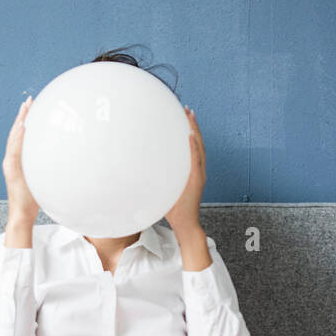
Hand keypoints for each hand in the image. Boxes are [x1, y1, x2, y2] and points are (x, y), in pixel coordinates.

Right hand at [2, 96, 38, 223]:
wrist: (22, 214)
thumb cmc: (34, 199)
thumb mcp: (43, 178)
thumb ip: (48, 167)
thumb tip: (64, 159)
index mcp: (18, 160)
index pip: (22, 136)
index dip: (26, 120)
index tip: (32, 106)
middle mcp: (11, 159)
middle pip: (16, 132)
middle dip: (22, 115)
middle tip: (29, 100)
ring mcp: (10, 164)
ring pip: (14, 138)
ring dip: (20, 122)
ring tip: (25, 108)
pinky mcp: (11, 170)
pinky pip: (15, 150)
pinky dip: (18, 137)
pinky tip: (23, 126)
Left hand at [165, 106, 205, 240]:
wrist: (185, 226)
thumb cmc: (173, 212)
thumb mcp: (162, 191)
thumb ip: (155, 181)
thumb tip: (136, 174)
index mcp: (190, 172)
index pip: (191, 148)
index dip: (189, 132)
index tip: (183, 117)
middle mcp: (197, 171)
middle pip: (197, 143)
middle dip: (192, 125)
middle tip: (186, 109)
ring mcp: (198, 175)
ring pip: (199, 147)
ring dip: (194, 131)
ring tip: (189, 116)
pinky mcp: (197, 181)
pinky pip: (196, 161)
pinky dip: (194, 147)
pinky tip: (190, 136)